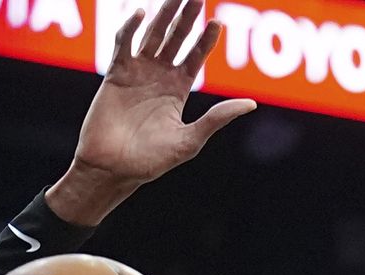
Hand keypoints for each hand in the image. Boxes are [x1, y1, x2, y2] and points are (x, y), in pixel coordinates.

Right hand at [48, 0, 256, 220]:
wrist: (113, 169)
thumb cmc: (151, 161)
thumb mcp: (191, 140)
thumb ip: (217, 118)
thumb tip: (251, 104)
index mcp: (178, 89)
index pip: (195, 56)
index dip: (206, 40)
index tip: (217, 23)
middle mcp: (159, 76)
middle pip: (176, 38)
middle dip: (186, 17)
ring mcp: (137, 73)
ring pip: (153, 35)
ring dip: (163, 14)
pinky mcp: (116, 74)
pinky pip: (124, 45)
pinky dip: (130, 29)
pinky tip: (140, 14)